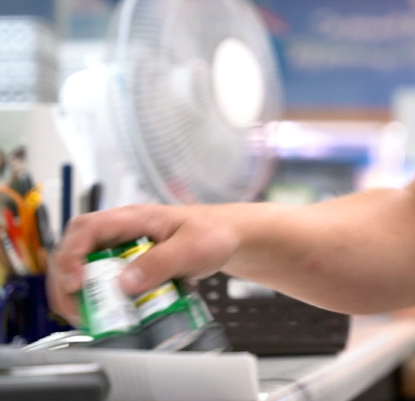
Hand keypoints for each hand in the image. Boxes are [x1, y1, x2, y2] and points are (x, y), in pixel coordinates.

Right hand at [49, 204, 238, 323]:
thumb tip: (125, 283)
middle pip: (74, 249)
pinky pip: (101, 279)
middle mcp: (122, 231)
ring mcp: (122, 248)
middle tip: (75, 309)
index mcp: (134, 218)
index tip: (76, 283)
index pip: (87, 229)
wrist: (228, 237)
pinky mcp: (128, 265)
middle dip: (65, 280)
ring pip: (83, 265)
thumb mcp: (193, 247)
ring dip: (76, 292)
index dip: (72, 255)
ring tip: (85, 317)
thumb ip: (161, 263)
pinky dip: (95, 298)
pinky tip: (102, 314)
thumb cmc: (214, 233)